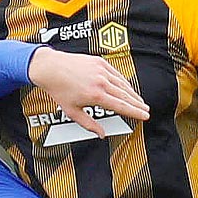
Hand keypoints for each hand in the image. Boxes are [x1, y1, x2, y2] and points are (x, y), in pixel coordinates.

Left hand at [28, 49, 149, 136]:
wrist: (51, 68)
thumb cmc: (59, 90)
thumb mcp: (72, 112)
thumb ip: (89, 124)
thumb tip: (101, 135)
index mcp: (95, 96)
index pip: (121, 106)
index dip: (135, 112)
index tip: (145, 116)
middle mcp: (101, 82)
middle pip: (126, 95)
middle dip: (138, 104)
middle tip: (146, 110)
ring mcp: (101, 71)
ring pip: (123, 84)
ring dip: (133, 94)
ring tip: (139, 101)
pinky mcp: (100, 62)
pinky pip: (116, 74)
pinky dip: (124, 82)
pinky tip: (127, 88)